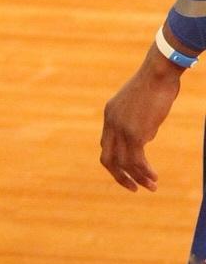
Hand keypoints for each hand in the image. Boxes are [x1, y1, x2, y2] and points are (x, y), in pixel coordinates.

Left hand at [101, 50, 182, 191]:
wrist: (158, 74)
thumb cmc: (154, 86)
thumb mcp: (138, 105)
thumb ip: (136, 122)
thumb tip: (143, 139)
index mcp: (110, 114)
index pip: (105, 146)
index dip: (115, 164)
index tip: (130, 174)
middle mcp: (111, 122)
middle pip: (108, 159)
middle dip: (120, 177)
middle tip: (135, 188)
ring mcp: (122, 128)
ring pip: (123, 163)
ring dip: (137, 178)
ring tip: (152, 186)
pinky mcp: (135, 132)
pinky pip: (136, 160)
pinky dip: (144, 172)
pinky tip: (154, 176)